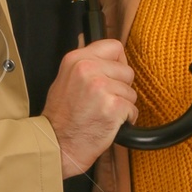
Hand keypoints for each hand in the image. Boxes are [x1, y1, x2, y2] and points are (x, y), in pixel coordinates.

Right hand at [43, 38, 137, 175]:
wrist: (57, 144)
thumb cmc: (62, 118)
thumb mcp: (65, 80)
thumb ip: (86, 65)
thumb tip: (110, 59)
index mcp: (76, 59)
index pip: (114, 47)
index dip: (118, 63)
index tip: (113, 76)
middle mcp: (87, 69)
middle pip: (127, 70)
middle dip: (121, 87)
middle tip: (104, 100)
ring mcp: (101, 87)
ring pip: (131, 91)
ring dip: (123, 104)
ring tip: (103, 113)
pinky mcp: (112, 106)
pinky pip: (133, 109)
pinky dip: (126, 119)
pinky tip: (108, 123)